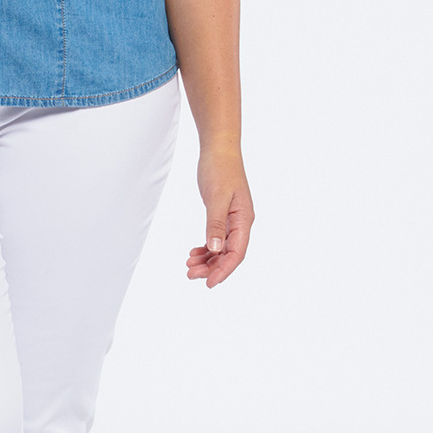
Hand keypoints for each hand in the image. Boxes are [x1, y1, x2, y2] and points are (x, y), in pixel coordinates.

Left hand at [187, 147, 252, 287]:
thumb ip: (215, 224)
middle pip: (229, 254)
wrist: (219, 149)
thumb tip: (214, 249)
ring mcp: (233, 219)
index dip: (224, 270)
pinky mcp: (223, 215)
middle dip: (211, 267)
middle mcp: (241, 222)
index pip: (236, 253)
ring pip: (221, 248)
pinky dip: (206, 247)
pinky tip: (194, 252)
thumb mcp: (216, 198)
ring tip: (188, 265)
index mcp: (243, 220)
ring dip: (207, 259)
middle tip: (190, 274)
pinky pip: (216, 238)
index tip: (209, 283)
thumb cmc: (220, 169)